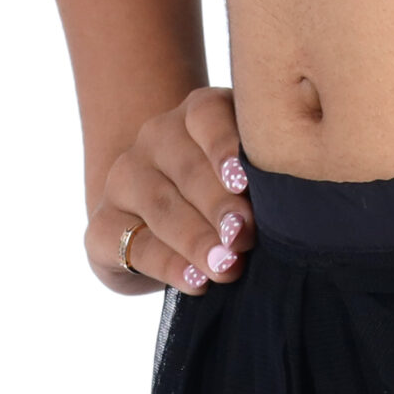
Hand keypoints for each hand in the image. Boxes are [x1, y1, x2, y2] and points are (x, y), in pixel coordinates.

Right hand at [86, 85, 254, 296]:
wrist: (162, 217)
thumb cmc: (226, 189)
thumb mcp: (247, 173)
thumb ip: (261, 177)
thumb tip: (292, 205)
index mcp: (197, 112)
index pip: (208, 116)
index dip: (226, 148)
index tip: (245, 182)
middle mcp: (155, 136)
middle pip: (188, 169)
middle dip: (221, 207)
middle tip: (246, 237)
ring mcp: (124, 178)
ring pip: (161, 207)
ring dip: (197, 240)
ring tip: (227, 266)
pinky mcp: (102, 225)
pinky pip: (132, 244)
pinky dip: (168, 265)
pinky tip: (195, 281)